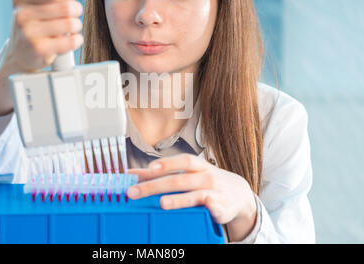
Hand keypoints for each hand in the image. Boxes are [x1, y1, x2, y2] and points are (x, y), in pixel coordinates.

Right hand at [7, 0, 83, 72]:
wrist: (20, 55)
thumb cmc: (30, 25)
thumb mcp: (27, 3)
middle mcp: (22, 14)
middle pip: (67, 6)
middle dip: (76, 10)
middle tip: (74, 14)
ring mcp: (29, 33)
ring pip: (71, 24)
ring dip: (77, 26)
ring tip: (71, 28)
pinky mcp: (39, 50)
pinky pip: (71, 42)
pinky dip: (77, 40)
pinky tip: (72, 40)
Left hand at [127, 154, 257, 240]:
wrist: (239, 193)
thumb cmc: (206, 180)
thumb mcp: (188, 172)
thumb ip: (160, 173)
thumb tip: (131, 174)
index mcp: (197, 166)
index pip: (182, 161)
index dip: (167, 163)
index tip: (150, 168)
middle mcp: (206, 177)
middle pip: (180, 180)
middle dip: (156, 186)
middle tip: (136, 192)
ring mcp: (214, 193)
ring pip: (196, 195)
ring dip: (179, 199)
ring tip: (163, 203)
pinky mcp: (221, 209)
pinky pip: (215, 209)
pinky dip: (211, 208)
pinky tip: (206, 207)